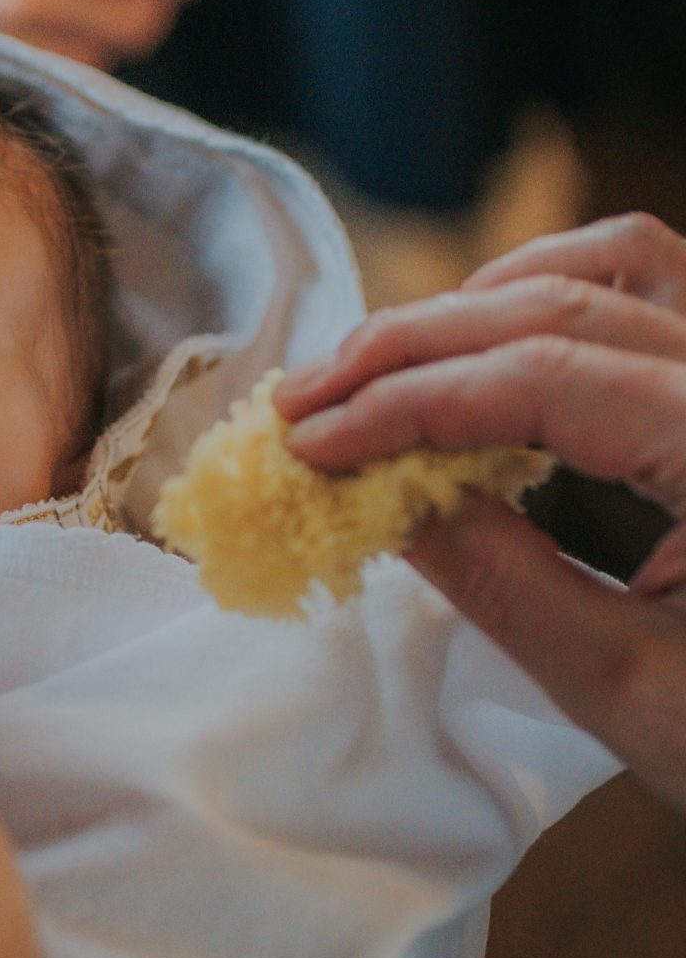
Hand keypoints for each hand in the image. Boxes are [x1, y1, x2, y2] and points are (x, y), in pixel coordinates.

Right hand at [276, 214, 685, 808]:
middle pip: (564, 303)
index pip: (545, 381)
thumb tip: (383, 499)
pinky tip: (486, 350)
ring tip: (384, 368)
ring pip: (614, 265)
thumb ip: (505, 584)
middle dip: (415, 345)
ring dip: (482, 302)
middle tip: (306, 400)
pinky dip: (557, 296)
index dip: (410, 404)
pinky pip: (657, 285)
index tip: (311, 443)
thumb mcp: (633, 692)